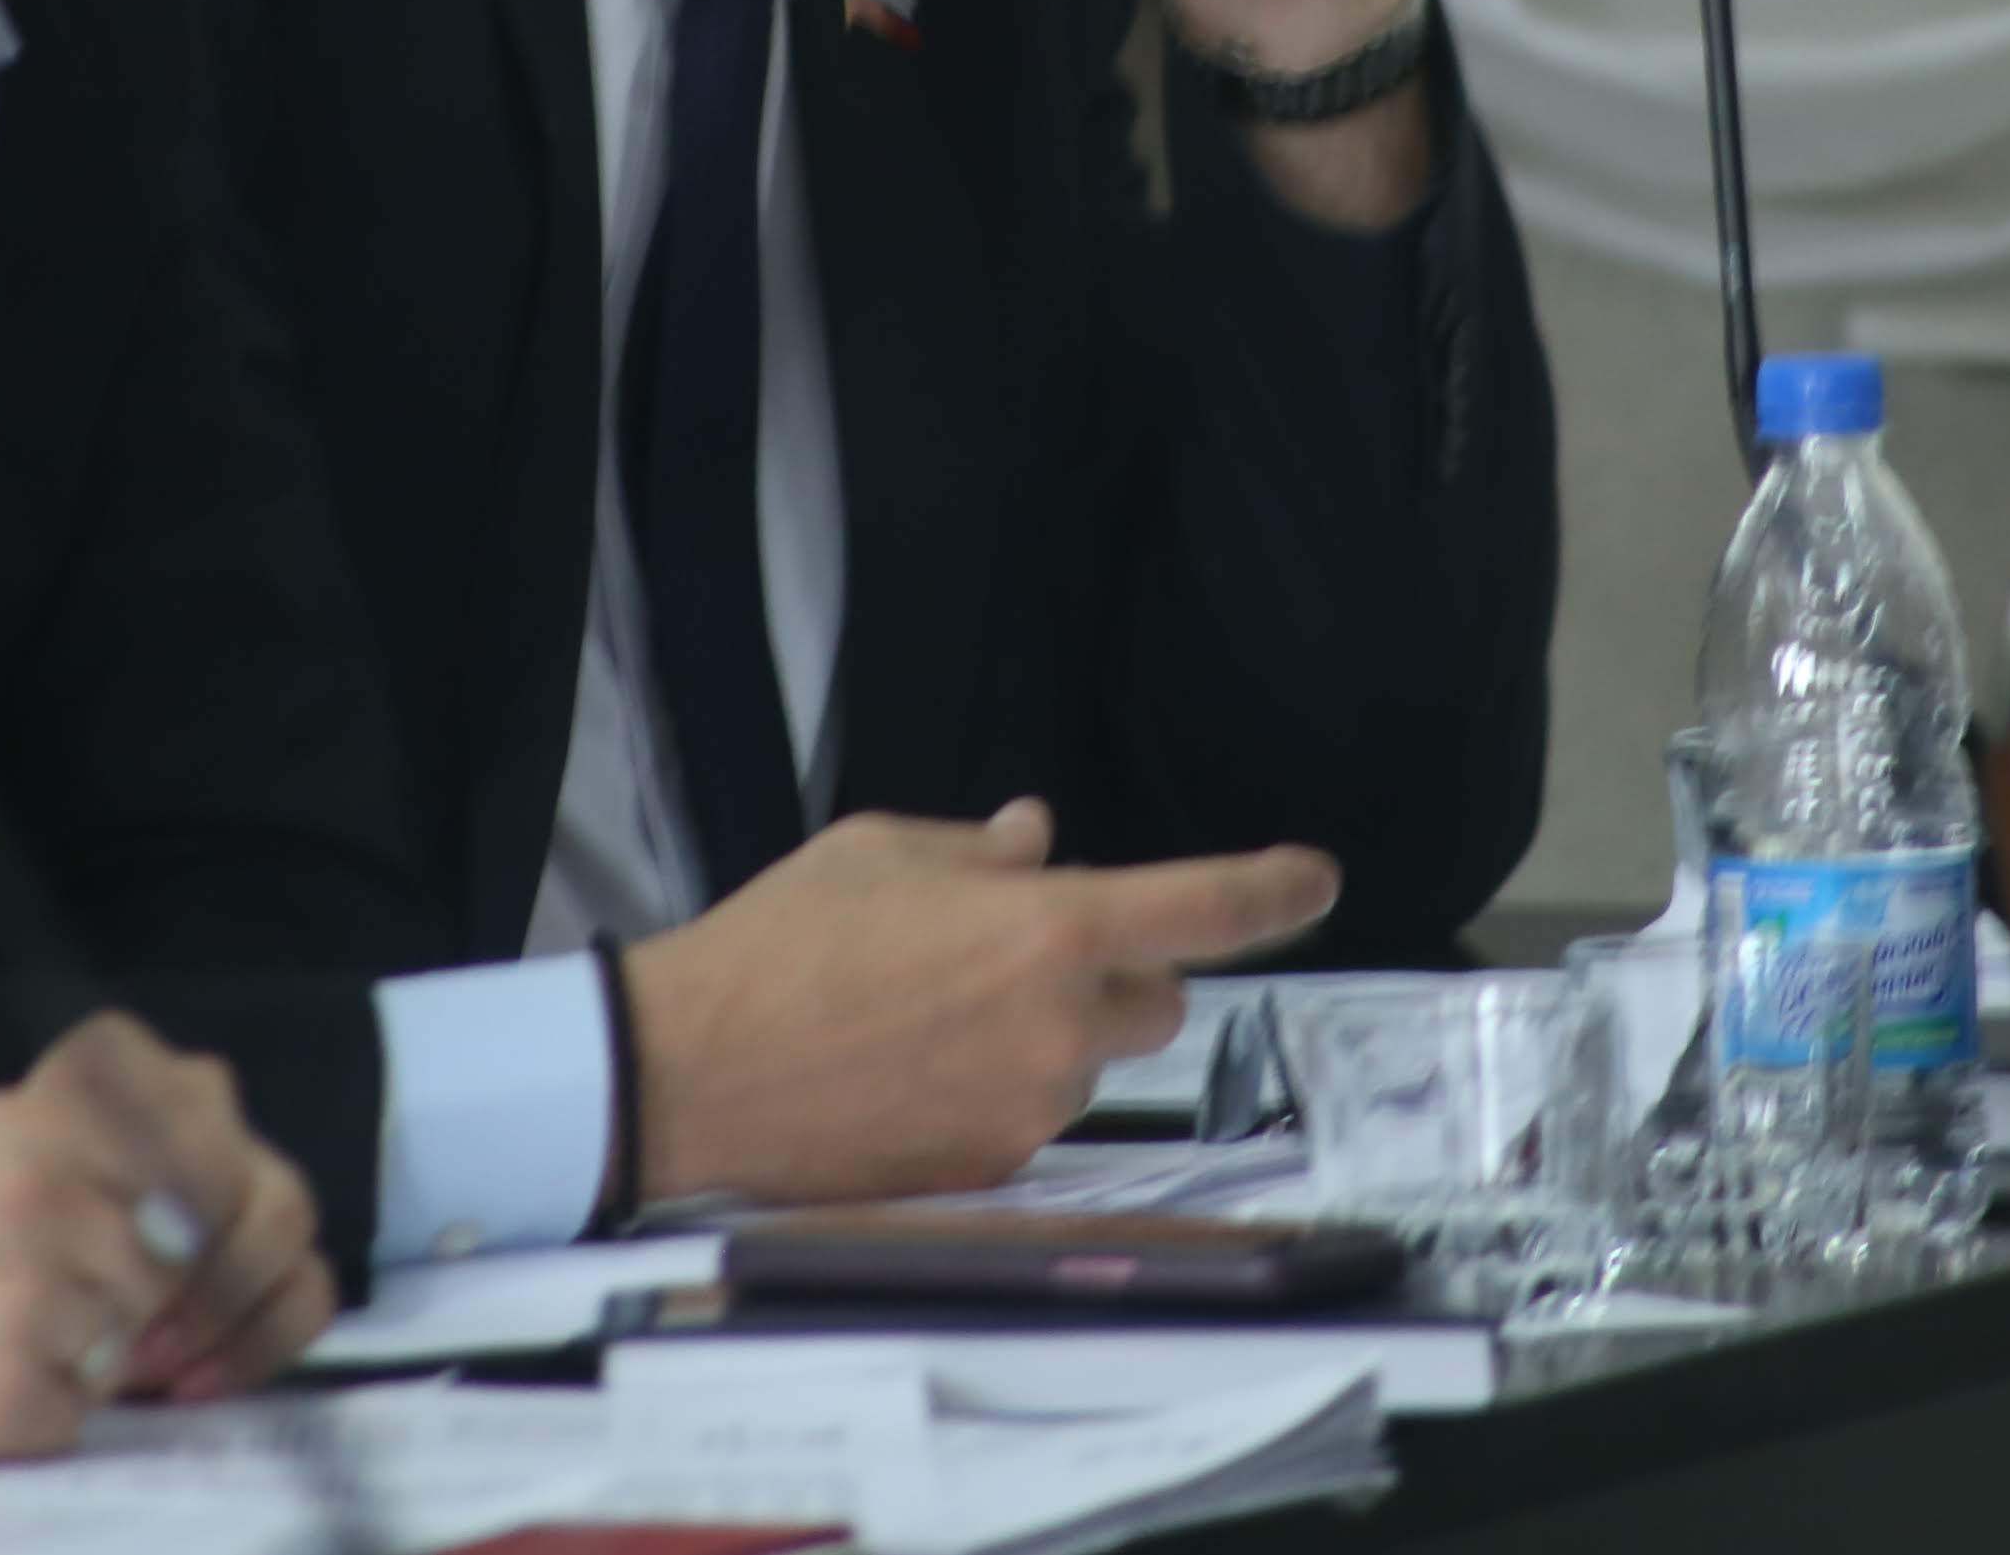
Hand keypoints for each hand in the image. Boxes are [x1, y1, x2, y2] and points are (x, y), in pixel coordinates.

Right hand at [0, 1012, 334, 1489]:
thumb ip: (89, 1164)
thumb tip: (203, 1229)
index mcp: (45, 1111)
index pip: (220, 1136)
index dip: (233, 1205)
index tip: (191, 1249)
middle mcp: (52, 1180)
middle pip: (195, 1252)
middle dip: (172, 1299)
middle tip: (110, 1331)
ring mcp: (35, 1282)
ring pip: (141, 1341)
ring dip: (88, 1364)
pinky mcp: (8, 1386)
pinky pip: (79, 1422)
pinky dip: (31, 1426)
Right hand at [619, 798, 1339, 1205]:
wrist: (694, 1069)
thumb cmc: (781, 942)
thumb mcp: (879, 852)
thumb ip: (978, 850)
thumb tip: (1034, 841)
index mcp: (1045, 931)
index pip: (1202, 909)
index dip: (1274, 889)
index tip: (1316, 880)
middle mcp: (1057, 1027)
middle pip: (1158, 1003)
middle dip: (1115, 975)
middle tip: (1022, 953)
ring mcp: (1027, 1107)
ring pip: (1087, 1064)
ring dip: (1049, 1036)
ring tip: (934, 1017)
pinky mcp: (988, 1167)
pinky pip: (1031, 1117)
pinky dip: (997, 1089)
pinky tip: (913, 1070)